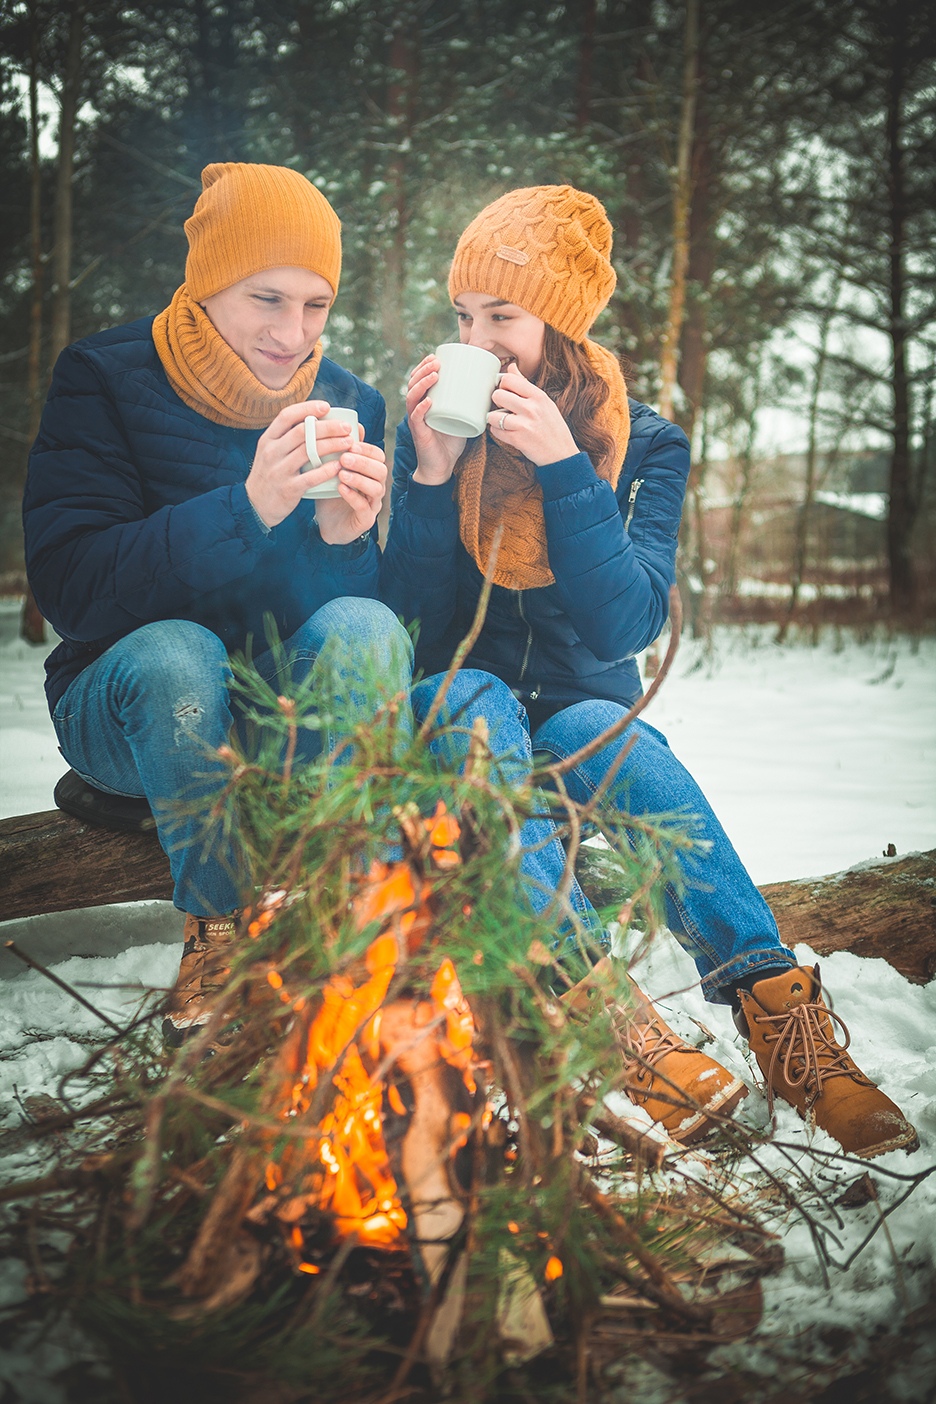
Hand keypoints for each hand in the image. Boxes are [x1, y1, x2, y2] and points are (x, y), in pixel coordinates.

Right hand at [246, 400, 337, 527]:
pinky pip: (311, 477)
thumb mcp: (271, 452)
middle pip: (302, 432)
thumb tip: (315, 419)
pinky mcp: (288, 489)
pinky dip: (327, 470)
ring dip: (332, 445)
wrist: (255, 505)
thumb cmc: (270, 474)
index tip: (326, 406)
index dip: (307, 408)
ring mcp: (279, 471)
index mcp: (268, 439)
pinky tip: (339, 465)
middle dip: (328, 427)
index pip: (287, 416)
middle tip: (346, 427)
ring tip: (349, 442)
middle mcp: (272, 452)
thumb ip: (287, 437)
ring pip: (308, 451)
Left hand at [313, 431, 387, 543]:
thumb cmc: (330, 494)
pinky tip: (340, 488)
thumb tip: (348, 425)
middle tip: (344, 457)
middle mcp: (376, 487)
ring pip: (376, 488)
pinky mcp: (365, 520)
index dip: (366, 449)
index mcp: (370, 473)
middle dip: (363, 462)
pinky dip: (353, 496)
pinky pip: (364, 508)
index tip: (350, 444)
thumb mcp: (332, 469)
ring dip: (359, 478)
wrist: (326, 524)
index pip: (378, 456)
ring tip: (341, 473)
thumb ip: (339, 450)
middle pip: (381, 470)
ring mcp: (372, 505)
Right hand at [406, 354, 466, 485]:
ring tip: (434, 374)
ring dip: (422, 383)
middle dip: (423, 369)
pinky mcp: (418, 433)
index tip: (436, 355)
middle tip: (436, 360)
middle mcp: (417, 408)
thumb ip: (471, 403)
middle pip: (413, 383)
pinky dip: (421, 408)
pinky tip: (428, 401)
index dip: (424, 366)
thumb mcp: (463, 416)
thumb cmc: (452, 440)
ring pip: (412, 396)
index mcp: (425, 402)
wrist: (442, 466)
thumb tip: (492, 388)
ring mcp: (416, 420)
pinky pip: (416, 417)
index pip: (419, 379)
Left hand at [487, 366, 577, 465]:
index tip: (506, 392)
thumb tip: (511, 367)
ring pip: (493, 415)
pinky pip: (495, 431)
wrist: (561, 454)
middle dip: (497, 402)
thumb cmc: (552, 427)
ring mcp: (524, 424)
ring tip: (504, 422)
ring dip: (495, 419)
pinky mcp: (517, 440)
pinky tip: (506, 432)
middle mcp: (531, 408)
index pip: (509, 379)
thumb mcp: (544, 402)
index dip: (503, 385)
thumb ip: (525, 385)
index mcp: (538, 396)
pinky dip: (497, 432)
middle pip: (497, 395)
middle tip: (504, 408)